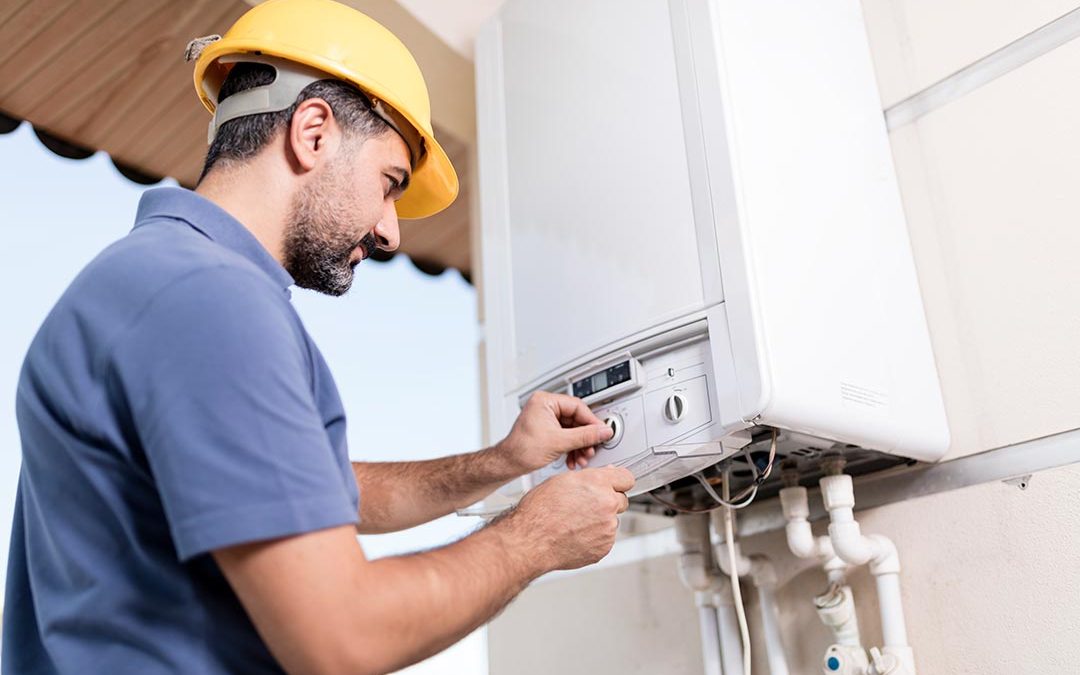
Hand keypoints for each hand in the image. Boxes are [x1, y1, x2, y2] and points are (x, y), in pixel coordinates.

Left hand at [496, 391, 613, 473]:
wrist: (507, 464)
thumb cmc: (521, 450)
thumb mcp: (559, 442)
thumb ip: (585, 436)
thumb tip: (603, 431)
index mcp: (545, 401)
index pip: (577, 407)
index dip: (592, 422)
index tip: (602, 432)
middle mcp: (545, 407)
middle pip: (576, 419)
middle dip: (585, 438)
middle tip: (592, 448)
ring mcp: (546, 418)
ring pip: (573, 429)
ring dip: (580, 445)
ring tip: (582, 458)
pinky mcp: (547, 430)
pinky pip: (566, 436)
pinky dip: (572, 448)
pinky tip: (574, 459)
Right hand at [507, 466, 634, 571]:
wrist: (530, 541)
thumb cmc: (539, 511)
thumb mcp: (561, 481)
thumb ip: (589, 478)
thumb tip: (604, 476)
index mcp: (597, 483)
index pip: (626, 478)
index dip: (619, 482)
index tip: (616, 485)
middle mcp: (606, 504)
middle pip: (622, 500)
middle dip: (609, 502)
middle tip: (587, 506)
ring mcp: (607, 528)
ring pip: (612, 521)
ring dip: (600, 521)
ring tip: (575, 523)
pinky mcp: (604, 547)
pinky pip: (605, 539)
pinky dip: (595, 537)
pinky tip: (576, 535)